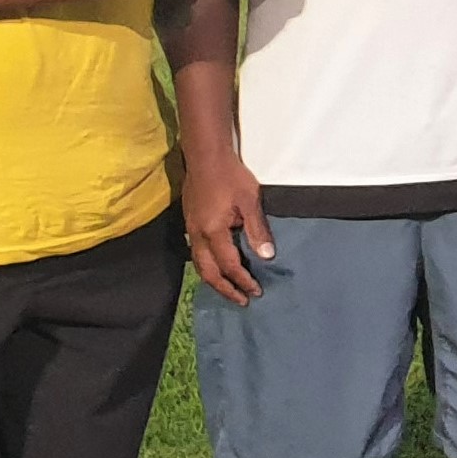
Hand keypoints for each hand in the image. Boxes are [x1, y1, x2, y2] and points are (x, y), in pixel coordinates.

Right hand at [181, 151, 272, 305]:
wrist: (205, 156)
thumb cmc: (231, 176)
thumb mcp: (250, 200)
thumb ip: (257, 229)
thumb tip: (267, 256)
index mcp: (213, 232)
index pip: (229, 265)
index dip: (242, 280)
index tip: (256, 291)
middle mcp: (197, 235)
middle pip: (208, 273)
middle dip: (225, 289)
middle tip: (242, 301)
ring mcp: (190, 230)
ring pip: (199, 264)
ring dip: (214, 280)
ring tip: (229, 289)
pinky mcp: (190, 223)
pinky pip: (196, 254)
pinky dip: (207, 266)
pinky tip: (216, 266)